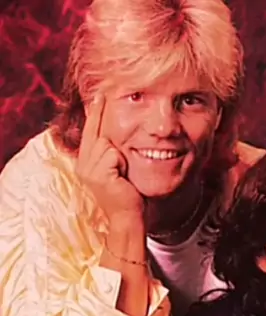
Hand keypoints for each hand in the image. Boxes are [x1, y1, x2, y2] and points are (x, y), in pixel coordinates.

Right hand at [76, 95, 143, 223]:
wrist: (128, 218)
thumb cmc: (127, 196)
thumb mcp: (116, 170)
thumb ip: (110, 152)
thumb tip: (111, 133)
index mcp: (85, 164)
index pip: (90, 132)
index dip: (95, 113)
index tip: (100, 94)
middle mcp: (83, 166)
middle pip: (98, 134)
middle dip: (111, 140)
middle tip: (113, 133)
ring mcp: (89, 170)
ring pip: (106, 143)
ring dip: (119, 157)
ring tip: (121, 175)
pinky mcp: (98, 174)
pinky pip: (113, 154)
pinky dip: (121, 163)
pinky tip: (121, 179)